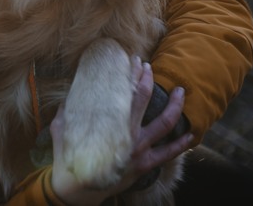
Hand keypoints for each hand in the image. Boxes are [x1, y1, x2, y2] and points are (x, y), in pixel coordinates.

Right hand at [49, 57, 191, 203]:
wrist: (78, 191)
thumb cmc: (69, 159)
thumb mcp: (61, 130)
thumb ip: (66, 111)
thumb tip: (69, 94)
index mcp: (111, 124)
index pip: (126, 92)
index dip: (132, 74)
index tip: (134, 60)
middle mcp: (129, 135)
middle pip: (145, 99)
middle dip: (148, 79)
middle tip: (148, 66)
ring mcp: (140, 150)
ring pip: (165, 124)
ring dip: (175, 106)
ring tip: (182, 92)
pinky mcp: (145, 166)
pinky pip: (168, 154)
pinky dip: (181, 145)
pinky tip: (191, 135)